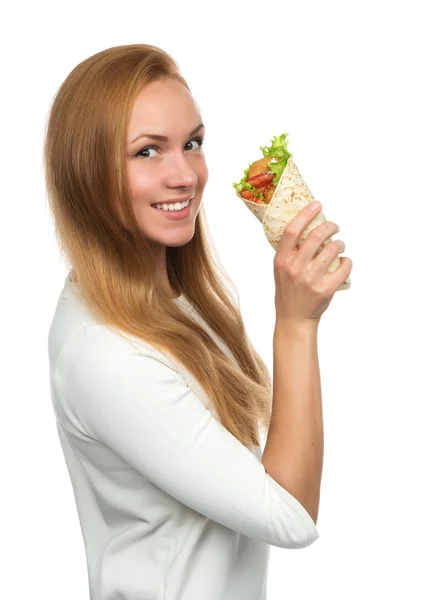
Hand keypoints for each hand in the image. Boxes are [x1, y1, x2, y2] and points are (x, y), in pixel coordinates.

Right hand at [273, 202, 352, 324]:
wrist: (294, 318)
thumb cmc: (288, 291)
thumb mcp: (280, 269)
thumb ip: (290, 251)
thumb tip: (307, 226)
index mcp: (282, 260)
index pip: (292, 230)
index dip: (306, 214)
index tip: (317, 204)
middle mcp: (295, 267)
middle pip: (316, 235)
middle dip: (330, 226)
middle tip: (335, 226)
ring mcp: (311, 279)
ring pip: (333, 248)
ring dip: (340, 243)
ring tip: (339, 245)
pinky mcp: (326, 289)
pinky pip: (344, 266)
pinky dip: (347, 261)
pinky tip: (344, 262)